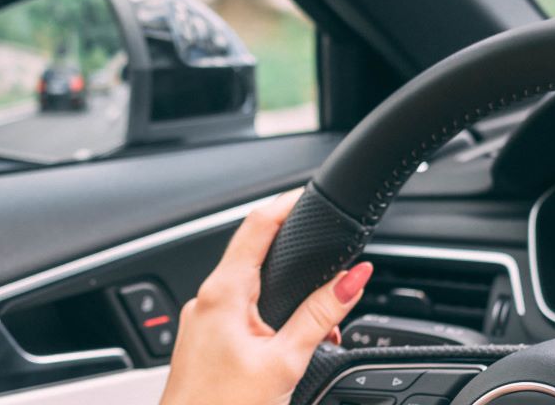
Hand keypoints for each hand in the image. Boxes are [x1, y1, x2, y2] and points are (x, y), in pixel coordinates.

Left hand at [160, 189, 372, 404]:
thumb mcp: (285, 360)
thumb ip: (320, 315)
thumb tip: (354, 277)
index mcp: (222, 293)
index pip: (257, 225)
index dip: (286, 203)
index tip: (310, 193)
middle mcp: (205, 301)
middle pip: (255, 257)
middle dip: (296, 263)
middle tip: (331, 271)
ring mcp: (200, 323)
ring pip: (249, 292)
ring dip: (286, 301)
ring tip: (319, 331)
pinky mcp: (202, 345)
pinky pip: (239, 318)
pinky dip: (268, 323)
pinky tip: (288, 349)